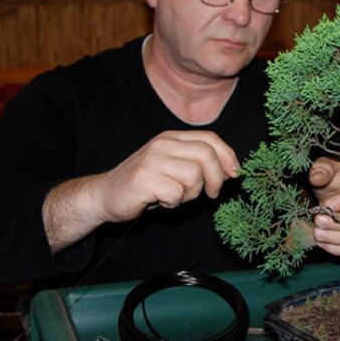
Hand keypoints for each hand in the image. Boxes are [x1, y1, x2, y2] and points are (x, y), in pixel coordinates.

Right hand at [44, 130, 238, 252]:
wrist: (105, 195)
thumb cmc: (145, 184)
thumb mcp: (173, 167)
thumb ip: (198, 164)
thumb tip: (231, 170)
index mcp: (171, 138)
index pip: (210, 139)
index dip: (228, 156)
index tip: (234, 174)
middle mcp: (162, 144)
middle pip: (206, 155)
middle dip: (216, 178)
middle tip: (211, 194)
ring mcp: (152, 160)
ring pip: (194, 175)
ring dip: (191, 193)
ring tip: (176, 196)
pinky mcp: (144, 179)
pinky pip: (176, 192)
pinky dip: (174, 202)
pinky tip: (161, 201)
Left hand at [308, 157, 339, 256]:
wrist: (335, 190)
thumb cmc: (333, 177)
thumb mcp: (326, 167)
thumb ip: (322, 169)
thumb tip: (316, 177)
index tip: (326, 204)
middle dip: (338, 223)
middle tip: (318, 220)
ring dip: (335, 238)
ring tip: (317, 233)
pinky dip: (335, 248)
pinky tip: (321, 243)